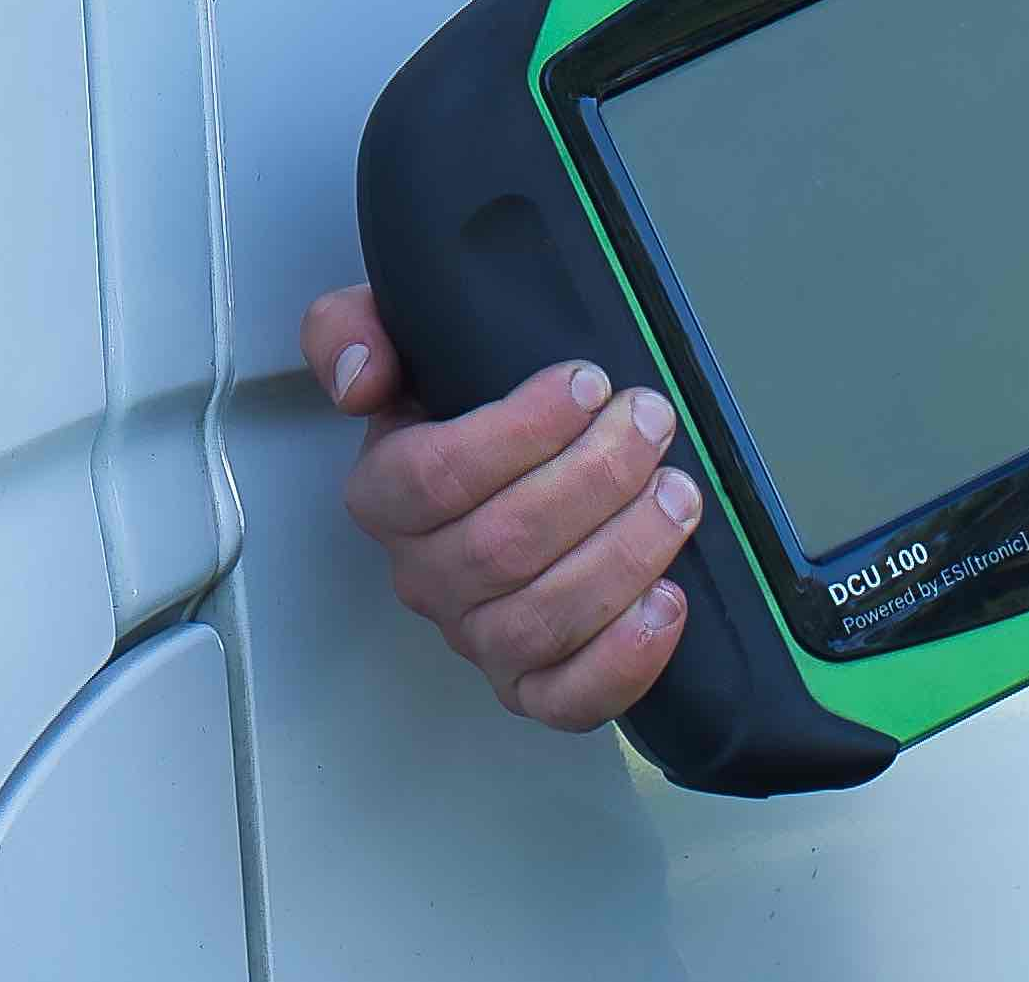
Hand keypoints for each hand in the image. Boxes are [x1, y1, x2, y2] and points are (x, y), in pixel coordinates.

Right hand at [301, 285, 701, 728]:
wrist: (520, 457)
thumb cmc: (467, 397)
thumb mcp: (399, 331)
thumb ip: (351, 330)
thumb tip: (361, 380)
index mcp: (386, 493)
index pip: (433, 478)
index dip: (518, 431)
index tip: (587, 382)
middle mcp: (425, 575)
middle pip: (499, 547)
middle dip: (593, 478)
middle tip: (651, 422)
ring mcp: (477, 636)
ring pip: (539, 620)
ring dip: (622, 555)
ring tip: (677, 493)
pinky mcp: (533, 683)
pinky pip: (567, 699)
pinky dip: (623, 660)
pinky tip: (668, 599)